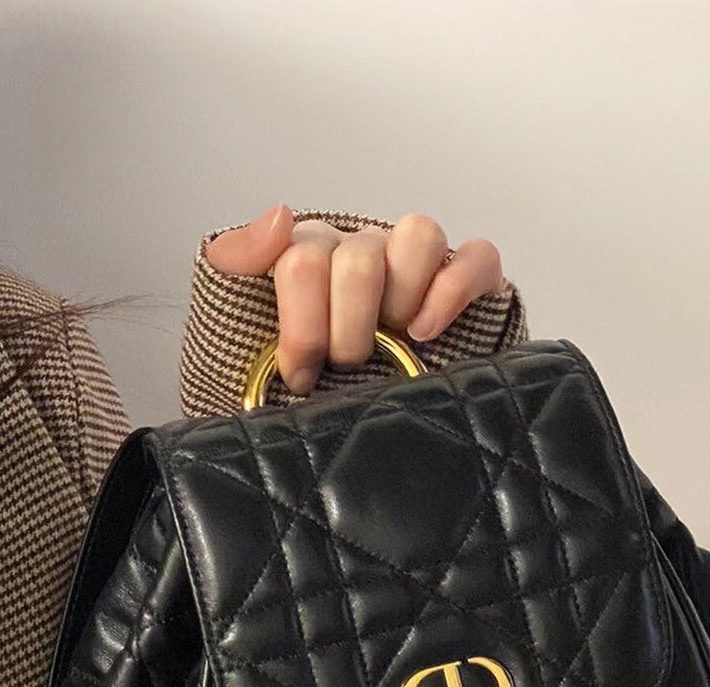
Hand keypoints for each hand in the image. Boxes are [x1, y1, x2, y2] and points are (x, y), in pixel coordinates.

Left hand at [206, 205, 504, 395]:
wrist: (342, 446)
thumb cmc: (289, 391)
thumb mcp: (234, 333)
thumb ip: (234, 265)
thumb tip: (278, 217)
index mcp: (309, 260)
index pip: (304, 257)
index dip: (301, 322)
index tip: (300, 373)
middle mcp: (362, 254)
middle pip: (359, 255)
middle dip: (348, 326)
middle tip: (346, 367)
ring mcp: (414, 266)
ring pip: (418, 236)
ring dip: (400, 298)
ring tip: (394, 345)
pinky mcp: (466, 282)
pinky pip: (475, 257)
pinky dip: (453, 290)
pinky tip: (428, 330)